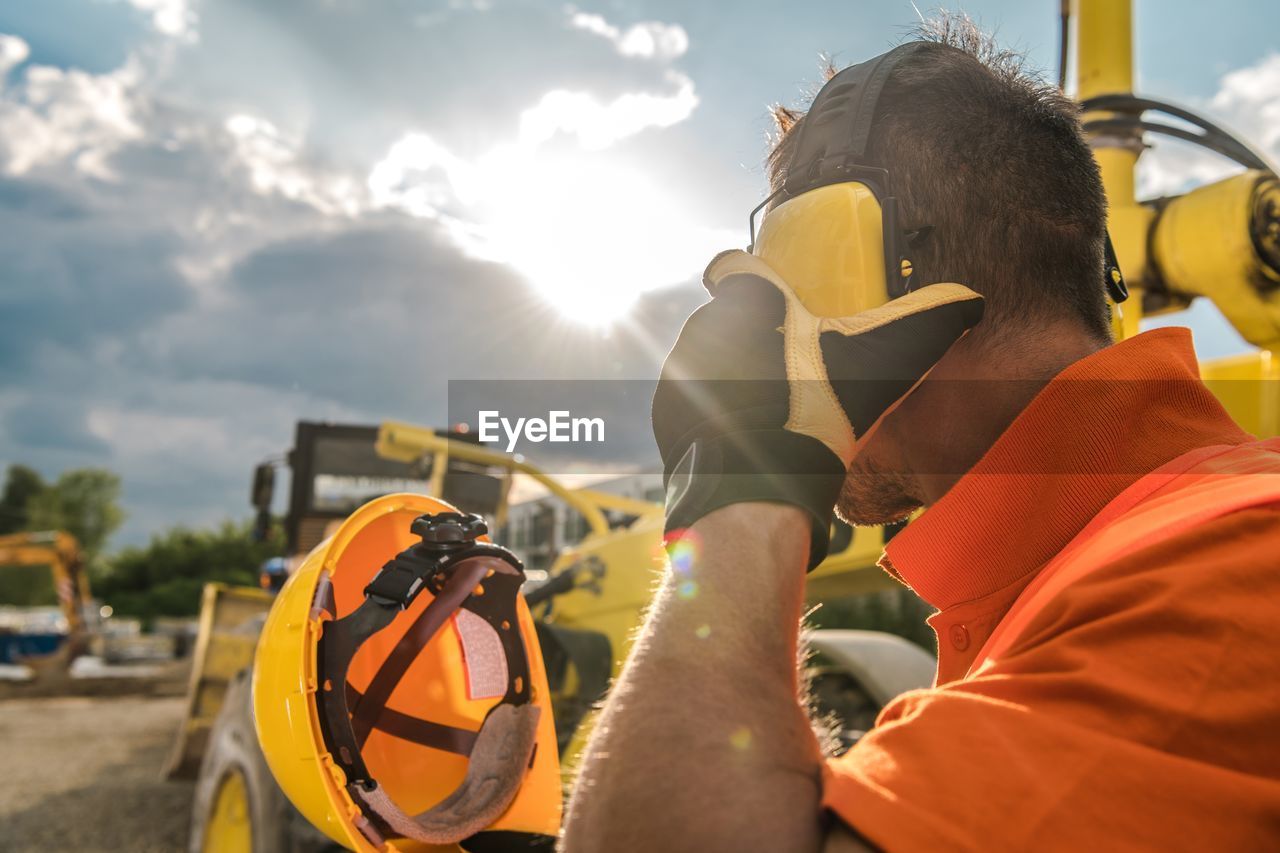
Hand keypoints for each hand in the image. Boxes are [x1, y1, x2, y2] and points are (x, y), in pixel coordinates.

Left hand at [652, 249, 982, 566]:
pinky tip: (746, 432)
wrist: (755, 488)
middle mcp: (701, 326)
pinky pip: (690, 398)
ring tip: (773, 406)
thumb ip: (928, 322)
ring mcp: (676, 371)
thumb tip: (973, 301)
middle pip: (729, 318)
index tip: (776, 302)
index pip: (733, 267)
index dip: (753, 279)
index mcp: (748, 301)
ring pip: (708, 358)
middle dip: (757, 338)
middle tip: (793, 370)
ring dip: (734, 374)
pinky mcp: (664, 412)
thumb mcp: (884, 363)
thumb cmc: (818, 414)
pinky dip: (712, 410)